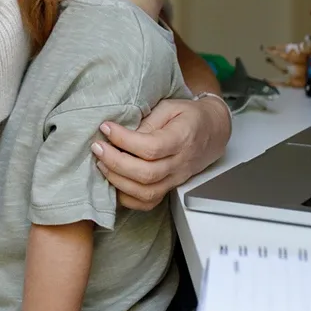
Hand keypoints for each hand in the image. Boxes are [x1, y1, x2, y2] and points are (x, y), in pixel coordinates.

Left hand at [93, 96, 230, 209]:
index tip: (106, 128)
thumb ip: (148, 120)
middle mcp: (180, 163)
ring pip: (146, 193)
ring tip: (101, 163)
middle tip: (98, 147)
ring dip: (118, 181)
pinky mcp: (170, 188)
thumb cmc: (189, 116)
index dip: (124, 140)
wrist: (212, 131)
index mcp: (182, 138)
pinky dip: (127, 197)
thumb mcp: (169, 107)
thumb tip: (122, 133)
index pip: (151, 147)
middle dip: (115, 162)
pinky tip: (114, 181)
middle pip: (146, 174)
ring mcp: (176, 179)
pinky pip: (148, 203)